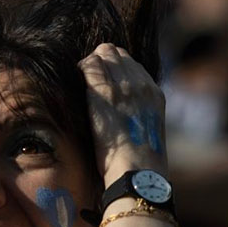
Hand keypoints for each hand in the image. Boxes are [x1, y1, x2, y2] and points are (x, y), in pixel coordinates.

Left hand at [79, 43, 166, 183]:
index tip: (102, 80)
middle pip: (118, 54)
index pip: (132, 65)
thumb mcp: (146, 132)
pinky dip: (80, 69)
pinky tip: (73, 81)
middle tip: (86, 78)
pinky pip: (90, 65)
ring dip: (90, 64)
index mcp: (154, 94)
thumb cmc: (138, 164)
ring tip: (79, 80)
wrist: (137, 172)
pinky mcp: (105, 93)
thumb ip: (137, 115)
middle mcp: (141, 84)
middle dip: (101, 62)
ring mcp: (124, 86)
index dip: (114, 68)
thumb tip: (122, 115)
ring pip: (104, 54)